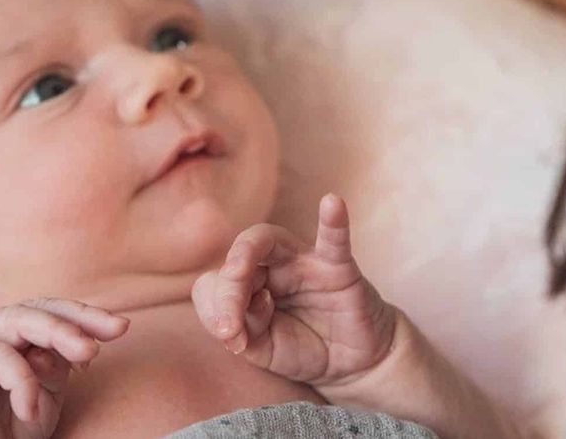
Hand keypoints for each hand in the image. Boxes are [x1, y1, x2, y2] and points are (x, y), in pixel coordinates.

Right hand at [0, 298, 128, 438]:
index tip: (121, 327)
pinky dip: (21, 379)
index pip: (49, 311)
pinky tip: (29, 409)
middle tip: (111, 333)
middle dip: (75, 319)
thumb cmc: (9, 430)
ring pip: (15, 319)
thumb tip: (78, 341)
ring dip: (57, 333)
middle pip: (34, 308)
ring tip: (87, 354)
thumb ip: (58, 362)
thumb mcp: (47, 392)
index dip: (84, 315)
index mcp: (10, 335)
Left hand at [192, 194, 396, 388]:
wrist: (352, 362)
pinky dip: (333, 221)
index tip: (233, 341)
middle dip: (227, 294)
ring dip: (244, 255)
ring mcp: (303, 262)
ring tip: (236, 271)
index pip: (214, 282)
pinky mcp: (338, 268)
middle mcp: (271, 265)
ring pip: (267, 238)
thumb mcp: (262, 350)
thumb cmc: (303, 348)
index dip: (214, 309)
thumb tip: (227, 329)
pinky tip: (331, 203)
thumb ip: (241, 337)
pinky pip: (334, 240)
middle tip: (230, 329)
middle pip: (236, 260)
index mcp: (247, 283)